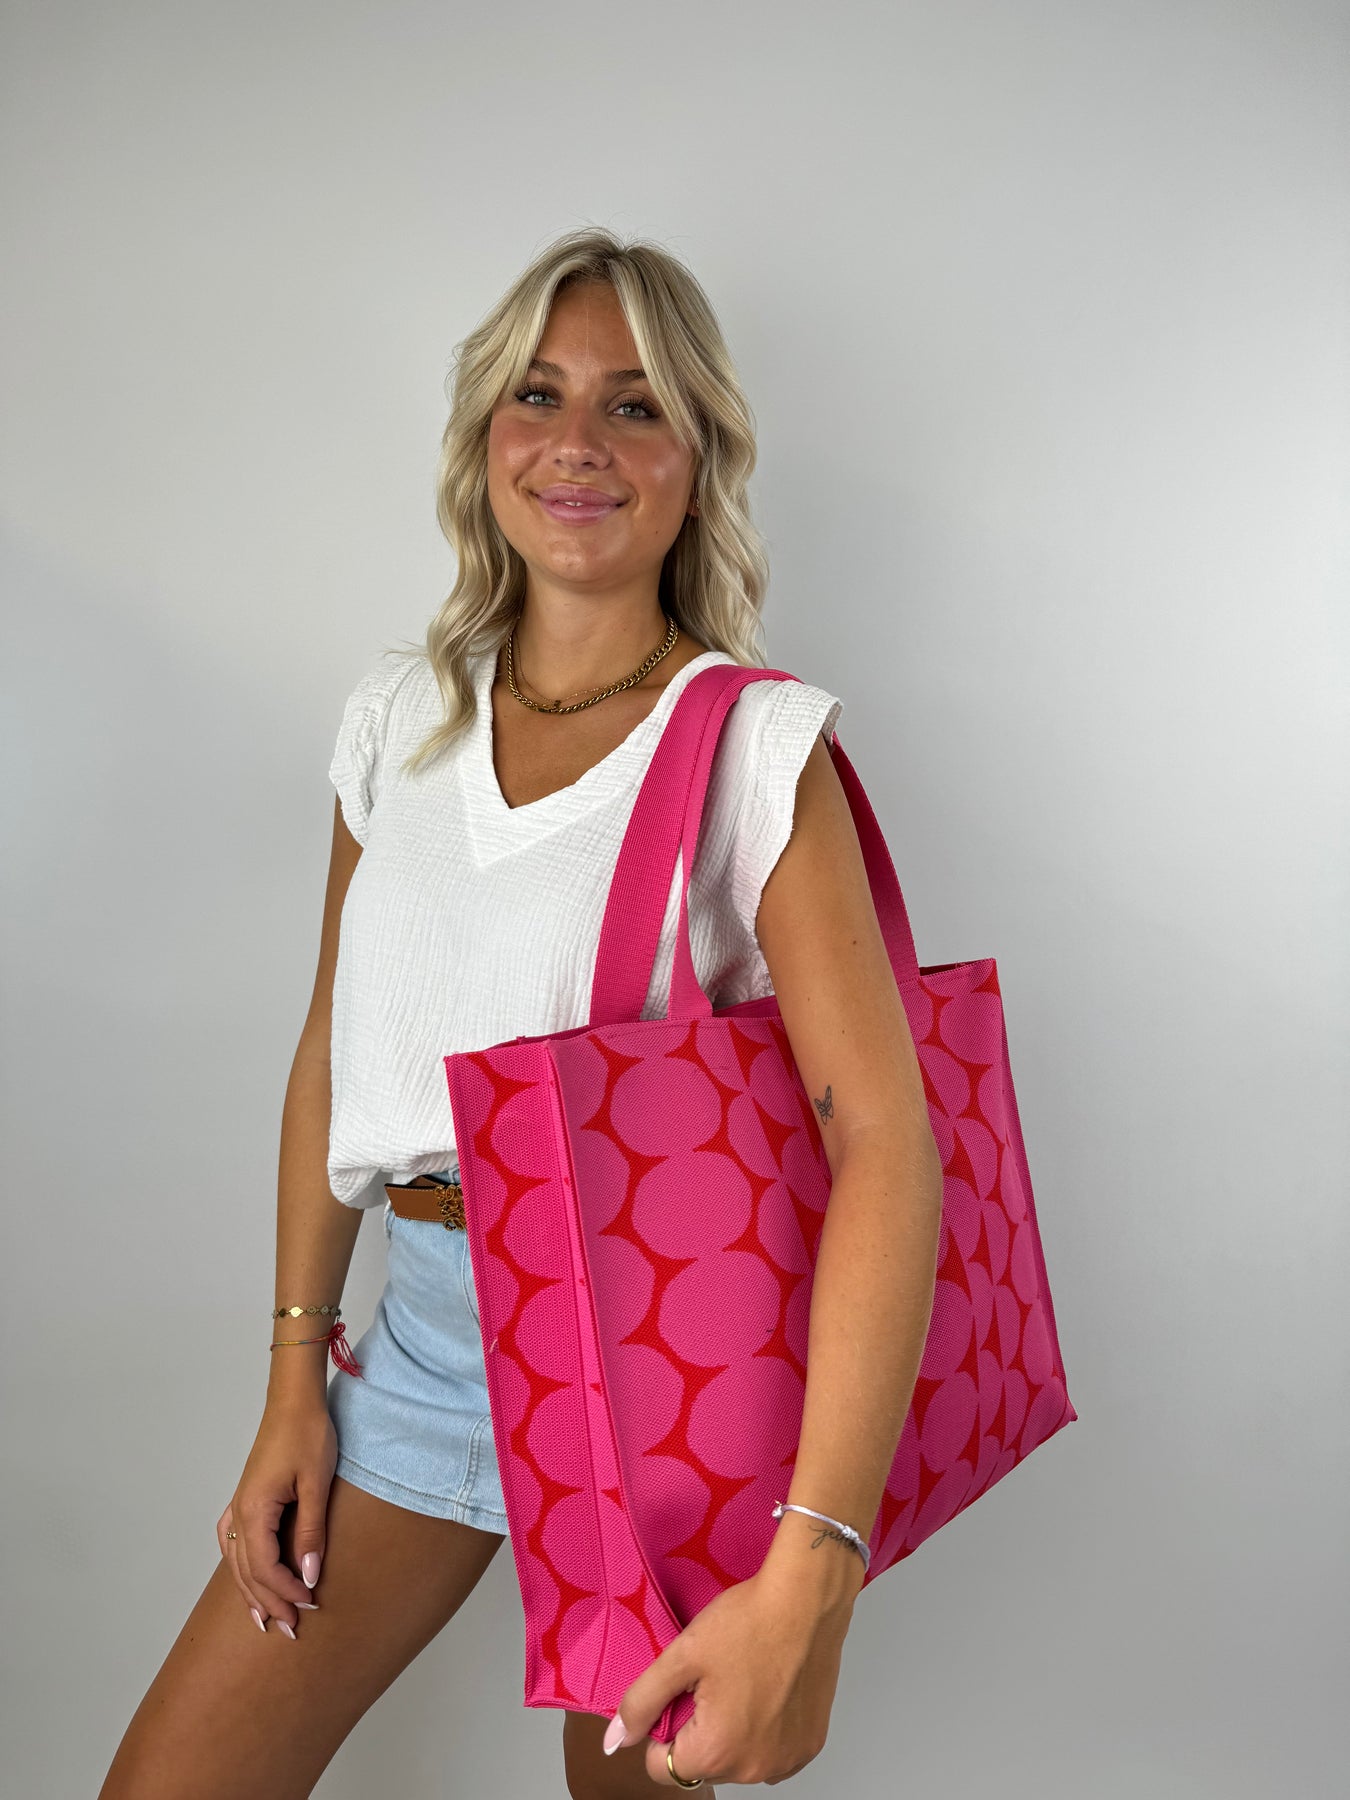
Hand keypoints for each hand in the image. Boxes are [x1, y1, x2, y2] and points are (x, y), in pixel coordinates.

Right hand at [216, 1398, 337, 1636]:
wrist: (295, 1401)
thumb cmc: (308, 1435)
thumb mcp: (316, 1484)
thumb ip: (310, 1532)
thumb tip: (308, 1577)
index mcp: (255, 1510)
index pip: (264, 1568)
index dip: (284, 1592)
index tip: (308, 1606)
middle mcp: (240, 1512)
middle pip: (247, 1572)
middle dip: (268, 1603)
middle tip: (290, 1630)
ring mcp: (239, 1505)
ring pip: (237, 1562)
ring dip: (252, 1592)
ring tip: (265, 1620)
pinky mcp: (246, 1498)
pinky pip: (235, 1543)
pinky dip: (241, 1568)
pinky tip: (246, 1578)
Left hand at [607, 1553, 858, 1786]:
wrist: (807, 1599)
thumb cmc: (749, 1622)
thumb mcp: (682, 1656)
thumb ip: (642, 1702)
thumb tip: (617, 1741)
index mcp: (717, 1751)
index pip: (663, 1768)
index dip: (661, 1730)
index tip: (679, 1694)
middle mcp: (755, 1769)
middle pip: (703, 1765)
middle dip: (697, 1730)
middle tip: (710, 1681)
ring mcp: (787, 1761)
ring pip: (737, 1761)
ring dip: (730, 1734)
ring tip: (739, 1682)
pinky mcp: (810, 1745)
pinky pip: (770, 1752)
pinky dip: (762, 1731)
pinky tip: (765, 1690)